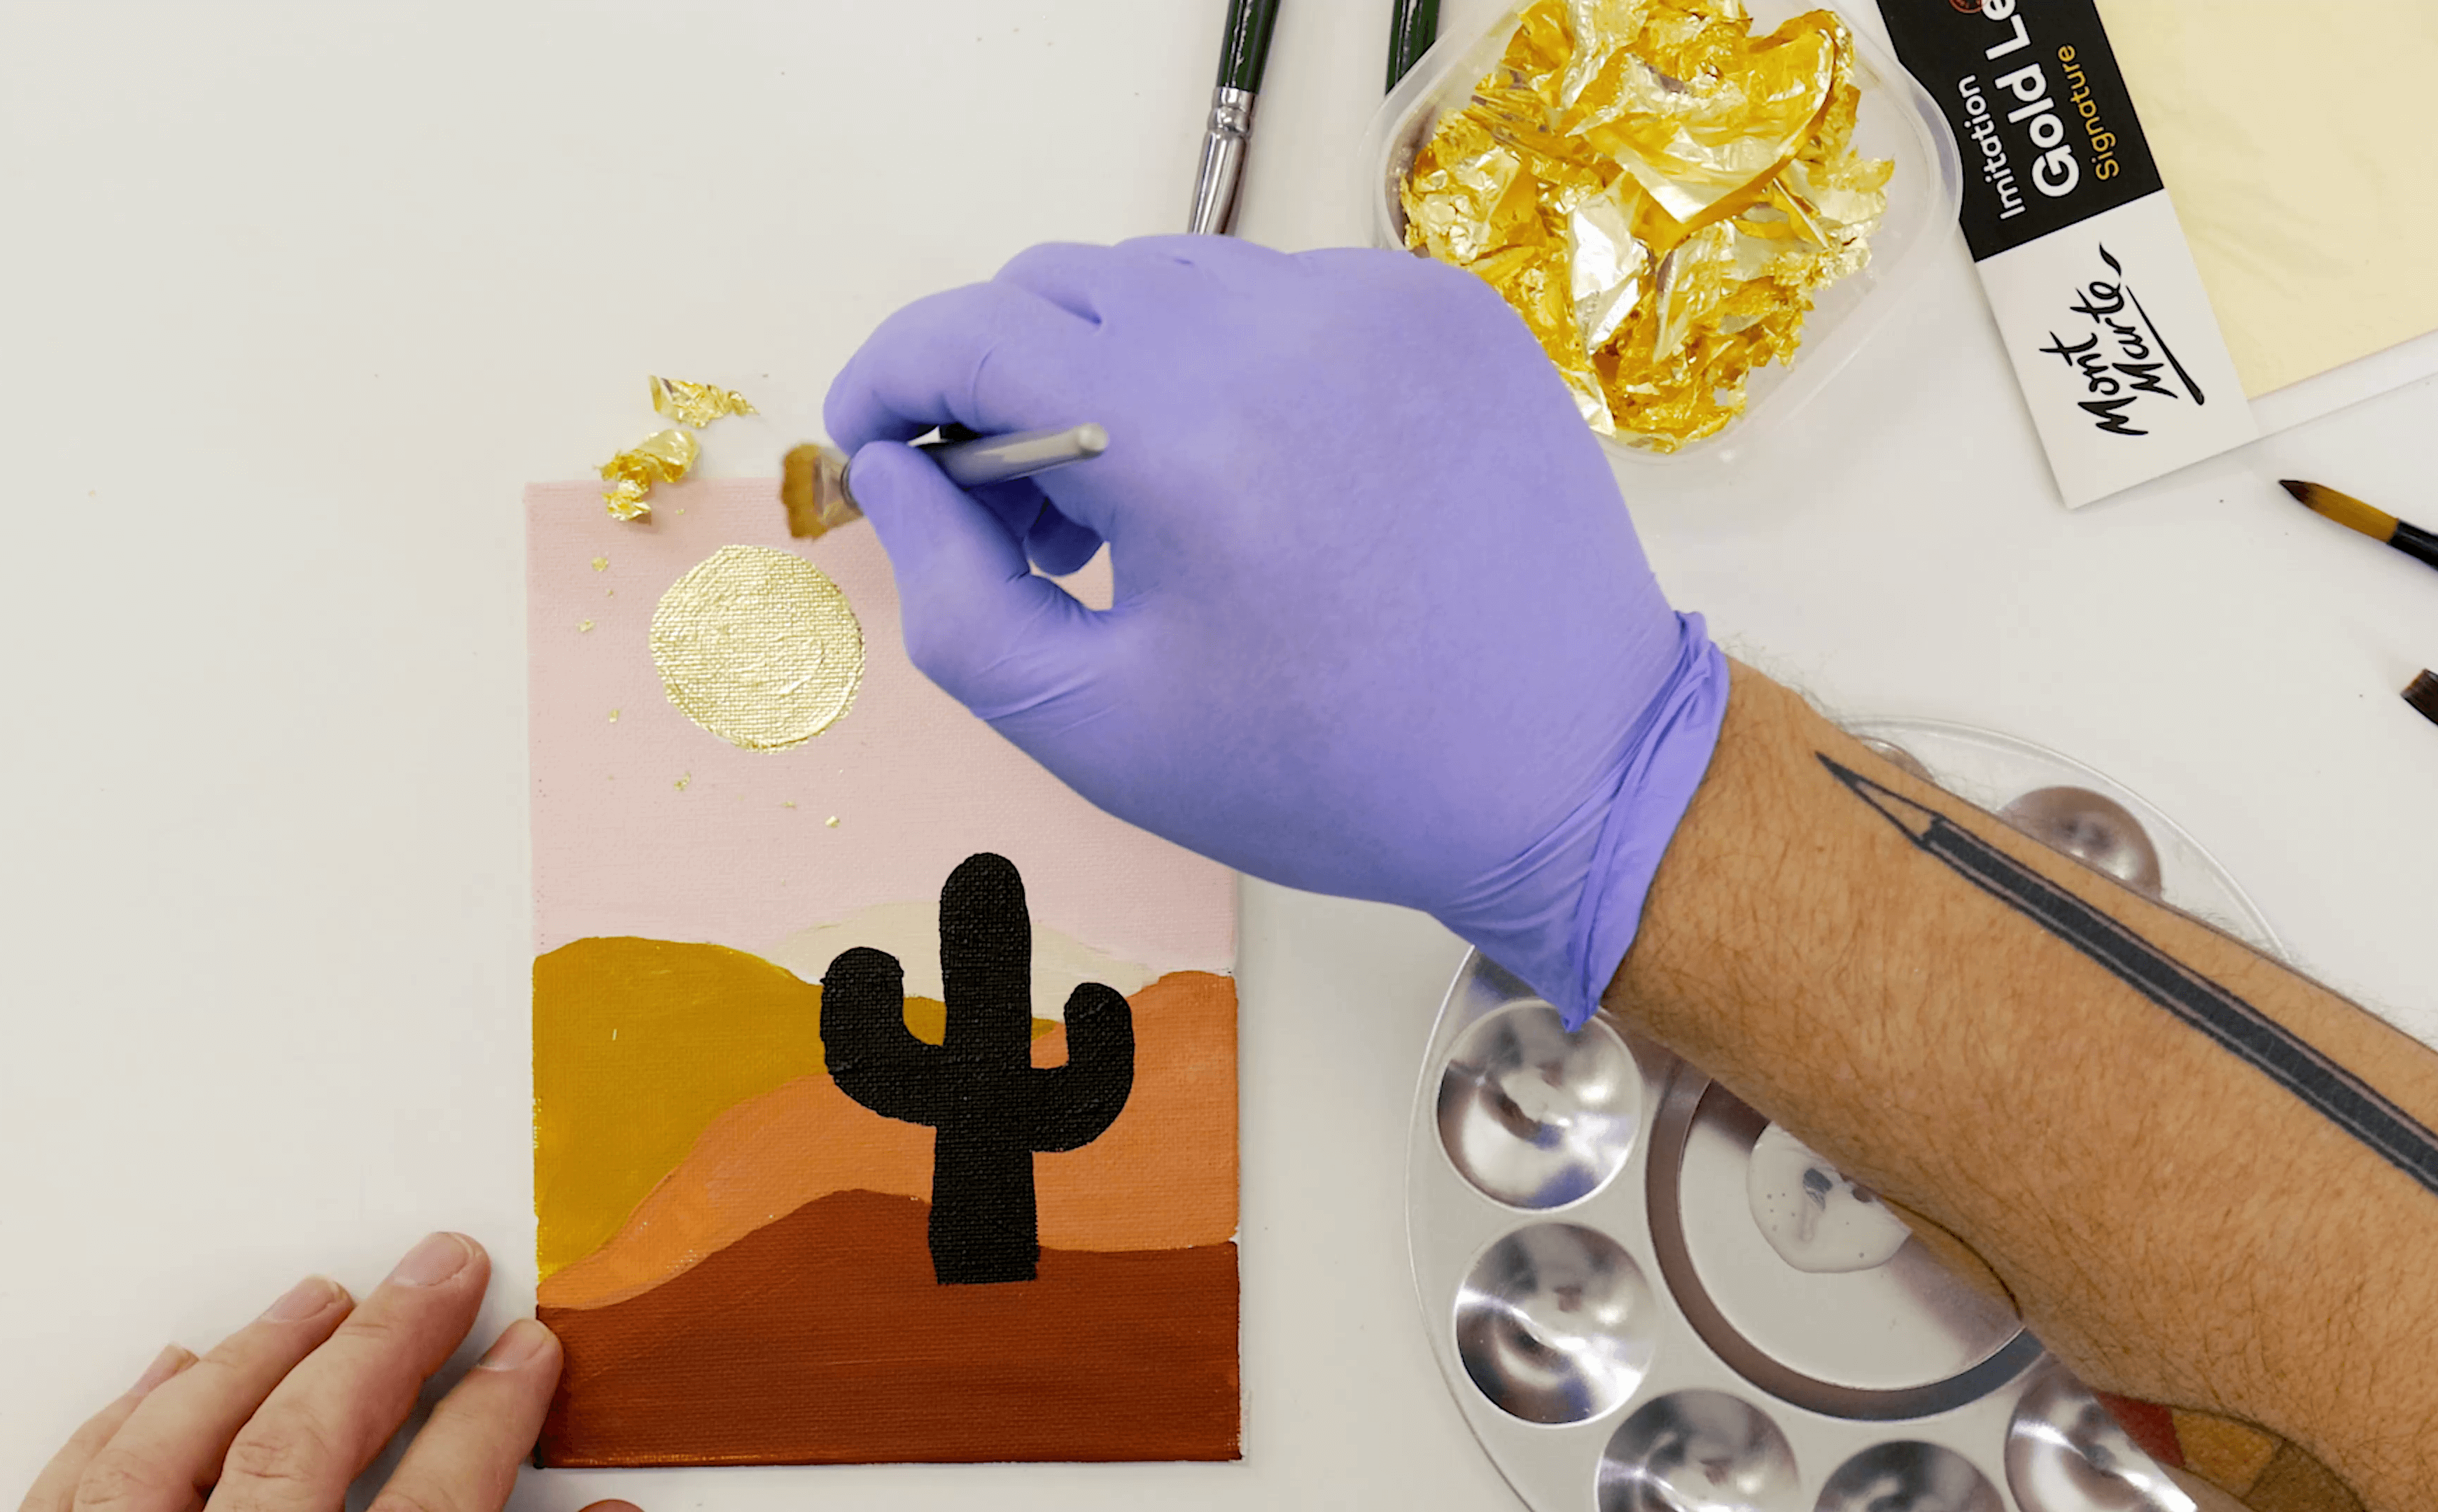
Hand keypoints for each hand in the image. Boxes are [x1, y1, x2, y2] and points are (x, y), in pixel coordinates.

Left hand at [22, 1231, 635, 1511]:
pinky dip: (120, 1426)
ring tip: (323, 1298)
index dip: (490, 1421)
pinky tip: (165, 1376)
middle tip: (448, 1267)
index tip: (531, 1352)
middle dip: (386, 1343)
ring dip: (257, 1361)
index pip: (431, 1510)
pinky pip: (68, 1498)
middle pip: (299, 1447)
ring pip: (171, 1455)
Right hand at [825, 237, 1726, 1022]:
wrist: (1563, 772)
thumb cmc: (1332, 771)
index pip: (974, 330)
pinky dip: (1234, 367)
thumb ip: (948, 589)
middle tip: (1019, 515)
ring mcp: (1381, 306)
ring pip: (1174, 283)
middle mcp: (1287, 332)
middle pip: (1065, 286)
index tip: (874, 435)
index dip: (892, 374)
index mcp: (1186, 434)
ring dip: (1116, 370)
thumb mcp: (1089, 722)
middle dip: (1001, 384)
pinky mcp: (1447, 313)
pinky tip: (1259, 483)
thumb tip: (896, 472)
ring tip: (1143, 509)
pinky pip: (1285, 298)